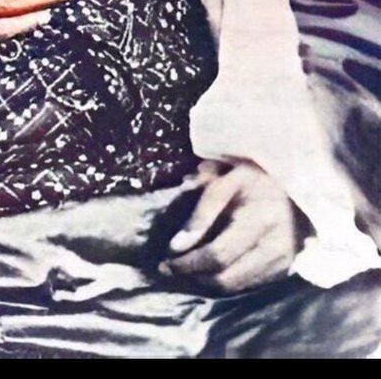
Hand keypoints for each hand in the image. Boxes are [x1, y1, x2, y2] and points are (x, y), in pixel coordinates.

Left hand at [159, 160, 303, 292]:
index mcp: (258, 220)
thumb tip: (177, 243)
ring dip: (205, 284)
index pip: (218, 254)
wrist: (300, 186)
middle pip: (225, 277)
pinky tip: (206, 273)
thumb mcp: (228, 178)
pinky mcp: (283, 270)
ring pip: (235, 286)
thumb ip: (203, 208)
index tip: (165, 260)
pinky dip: (223, 282)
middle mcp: (272, 247)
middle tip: (168, 269)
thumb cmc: (257, 178)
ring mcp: (280, 262)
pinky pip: (247, 285)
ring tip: (182, 273)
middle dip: (192, 276)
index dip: (189, 262)